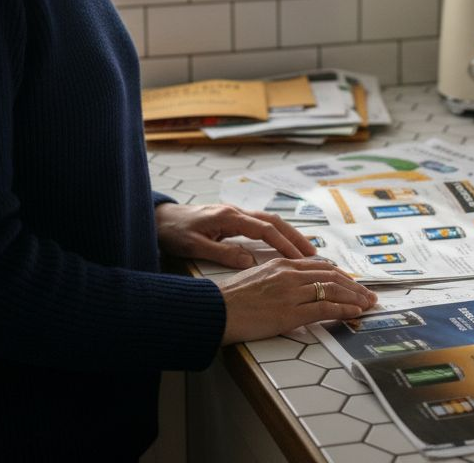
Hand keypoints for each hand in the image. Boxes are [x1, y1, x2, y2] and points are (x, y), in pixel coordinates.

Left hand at [155, 202, 315, 268]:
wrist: (158, 218)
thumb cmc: (173, 232)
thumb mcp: (194, 246)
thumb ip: (222, 253)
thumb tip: (250, 261)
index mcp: (229, 217)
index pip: (266, 229)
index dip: (285, 244)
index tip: (302, 259)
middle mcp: (236, 212)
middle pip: (275, 221)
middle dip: (296, 237)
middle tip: (315, 255)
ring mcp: (235, 214)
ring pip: (271, 221)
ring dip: (289, 235)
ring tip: (307, 252)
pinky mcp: (233, 220)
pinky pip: (262, 225)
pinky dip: (277, 234)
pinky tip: (285, 246)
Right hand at [218, 258, 377, 343]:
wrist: (214, 311)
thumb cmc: (230, 300)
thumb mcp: (256, 279)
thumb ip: (277, 280)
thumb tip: (293, 289)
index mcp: (281, 265)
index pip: (319, 267)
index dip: (340, 275)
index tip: (351, 283)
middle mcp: (289, 274)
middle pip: (331, 276)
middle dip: (353, 285)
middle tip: (368, 293)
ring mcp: (291, 293)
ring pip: (333, 290)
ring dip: (355, 297)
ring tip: (368, 303)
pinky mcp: (291, 312)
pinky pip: (325, 309)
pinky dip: (344, 309)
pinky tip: (355, 312)